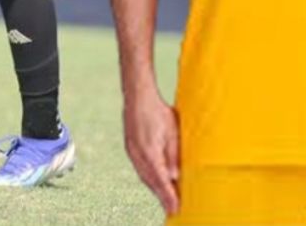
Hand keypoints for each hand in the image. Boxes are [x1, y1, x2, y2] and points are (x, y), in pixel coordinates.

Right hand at [123, 90, 179, 215]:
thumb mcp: (172, 132)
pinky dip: (148, 178)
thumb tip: (174, 175)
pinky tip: (154, 181)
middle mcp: (137, 154)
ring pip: (144, 176)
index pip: (161, 180)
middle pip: (150, 182)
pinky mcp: (130, 147)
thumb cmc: (158, 111)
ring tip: (165, 199)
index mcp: (149, 152)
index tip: (175, 209)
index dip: (168, 196)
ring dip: (154, 188)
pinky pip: (140, 168)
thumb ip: (173, 155)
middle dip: (161, 196)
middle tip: (172, 208)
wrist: (137, 96)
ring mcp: (131, 151)